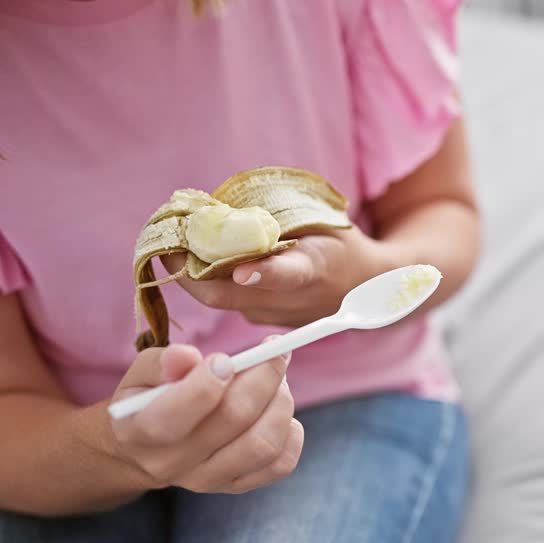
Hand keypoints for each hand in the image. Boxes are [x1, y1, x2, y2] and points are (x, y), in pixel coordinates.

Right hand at [108, 341, 302, 493]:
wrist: (149, 449)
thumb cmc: (150, 400)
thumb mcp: (142, 375)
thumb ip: (161, 363)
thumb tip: (187, 357)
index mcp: (139, 431)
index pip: (172, 418)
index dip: (206, 384)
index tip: (226, 359)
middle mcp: (172, 463)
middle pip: (234, 419)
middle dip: (263, 377)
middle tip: (272, 354)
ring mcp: (207, 480)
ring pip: (263, 445)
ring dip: (281, 404)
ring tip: (278, 383)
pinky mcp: (236, 485)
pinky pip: (280, 464)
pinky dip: (291, 434)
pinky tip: (278, 412)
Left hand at [161, 227, 387, 326]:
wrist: (368, 285)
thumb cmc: (337, 239)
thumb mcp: (317, 220)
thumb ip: (274, 220)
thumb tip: (213, 212)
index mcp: (318, 267)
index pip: (291, 274)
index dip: (265, 274)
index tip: (241, 270)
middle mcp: (295, 299)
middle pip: (230, 296)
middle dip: (190, 272)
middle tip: (165, 242)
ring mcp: (276, 315)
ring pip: (222, 299)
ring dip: (192, 274)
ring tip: (174, 241)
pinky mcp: (263, 319)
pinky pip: (228, 299)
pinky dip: (208, 279)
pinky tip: (196, 256)